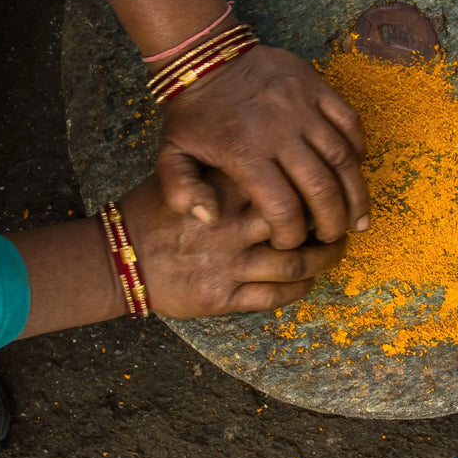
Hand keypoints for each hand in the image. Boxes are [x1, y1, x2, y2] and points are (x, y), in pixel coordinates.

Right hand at [121, 173, 346, 317]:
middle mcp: (230, 228)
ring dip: (324, 259)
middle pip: (300, 223)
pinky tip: (308, 279)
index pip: (285, 183)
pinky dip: (300, 288)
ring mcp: (228, 265)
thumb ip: (226, 169)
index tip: (323, 185)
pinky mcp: (223, 298)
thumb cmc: (154, 212)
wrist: (119, 258)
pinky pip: (276, 296)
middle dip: (327, 224)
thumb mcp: (182, 173)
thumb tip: (274, 160)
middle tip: (339, 219)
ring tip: (334, 250)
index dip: (311, 186)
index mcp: (223, 191)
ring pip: (296, 264)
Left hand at [155, 44, 369, 250]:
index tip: (291, 244)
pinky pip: (349, 121)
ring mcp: (301, 105)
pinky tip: (355, 171)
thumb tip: (211, 220)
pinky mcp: (316, 86)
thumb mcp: (170, 154)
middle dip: (332, 222)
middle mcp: (278, 129)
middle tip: (332, 238)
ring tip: (358, 218)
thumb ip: (182, 192)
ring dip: (355, 193)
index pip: (282, 207)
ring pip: (343, 158)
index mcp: (244, 151)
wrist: (204, 56)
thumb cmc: (191, 113)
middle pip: (321, 187)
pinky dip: (358, 148)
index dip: (292, 235)